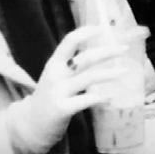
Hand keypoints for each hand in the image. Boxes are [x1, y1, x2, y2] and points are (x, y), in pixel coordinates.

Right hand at [18, 26, 128, 149]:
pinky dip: (100, 97)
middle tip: (125, 48)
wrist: (29, 125)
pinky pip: (86, 100)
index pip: (70, 41)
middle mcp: (56, 75)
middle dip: (108, 51)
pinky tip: (111, 96)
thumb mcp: (57, 77)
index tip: (102, 28)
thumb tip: (100, 51)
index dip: (86, 32)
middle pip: (86, 58)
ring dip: (110, 73)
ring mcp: (58, 92)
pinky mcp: (62, 109)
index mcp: (54, 64)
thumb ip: (73, 66)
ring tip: (125, 71)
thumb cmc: (50, 97)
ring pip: (89, 77)